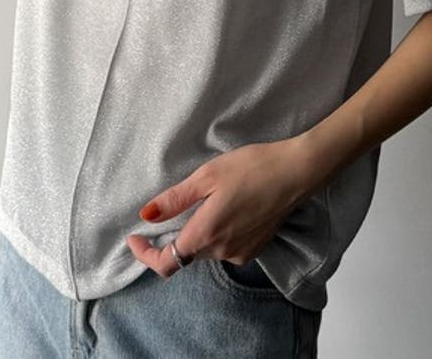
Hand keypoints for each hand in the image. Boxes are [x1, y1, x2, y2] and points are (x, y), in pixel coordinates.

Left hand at [125, 137, 317, 278]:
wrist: (296, 172)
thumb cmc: (252, 167)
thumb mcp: (207, 175)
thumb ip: (176, 199)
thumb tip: (146, 215)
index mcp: (206, 233)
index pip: (167, 263)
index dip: (145, 255)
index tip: (134, 238)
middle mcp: (222, 251)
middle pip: (186, 254)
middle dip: (174, 235)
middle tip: (173, 205)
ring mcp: (241, 252)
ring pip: (206, 249)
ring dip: (198, 231)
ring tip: (207, 199)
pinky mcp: (255, 248)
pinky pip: (225, 246)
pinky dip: (217, 232)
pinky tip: (227, 206)